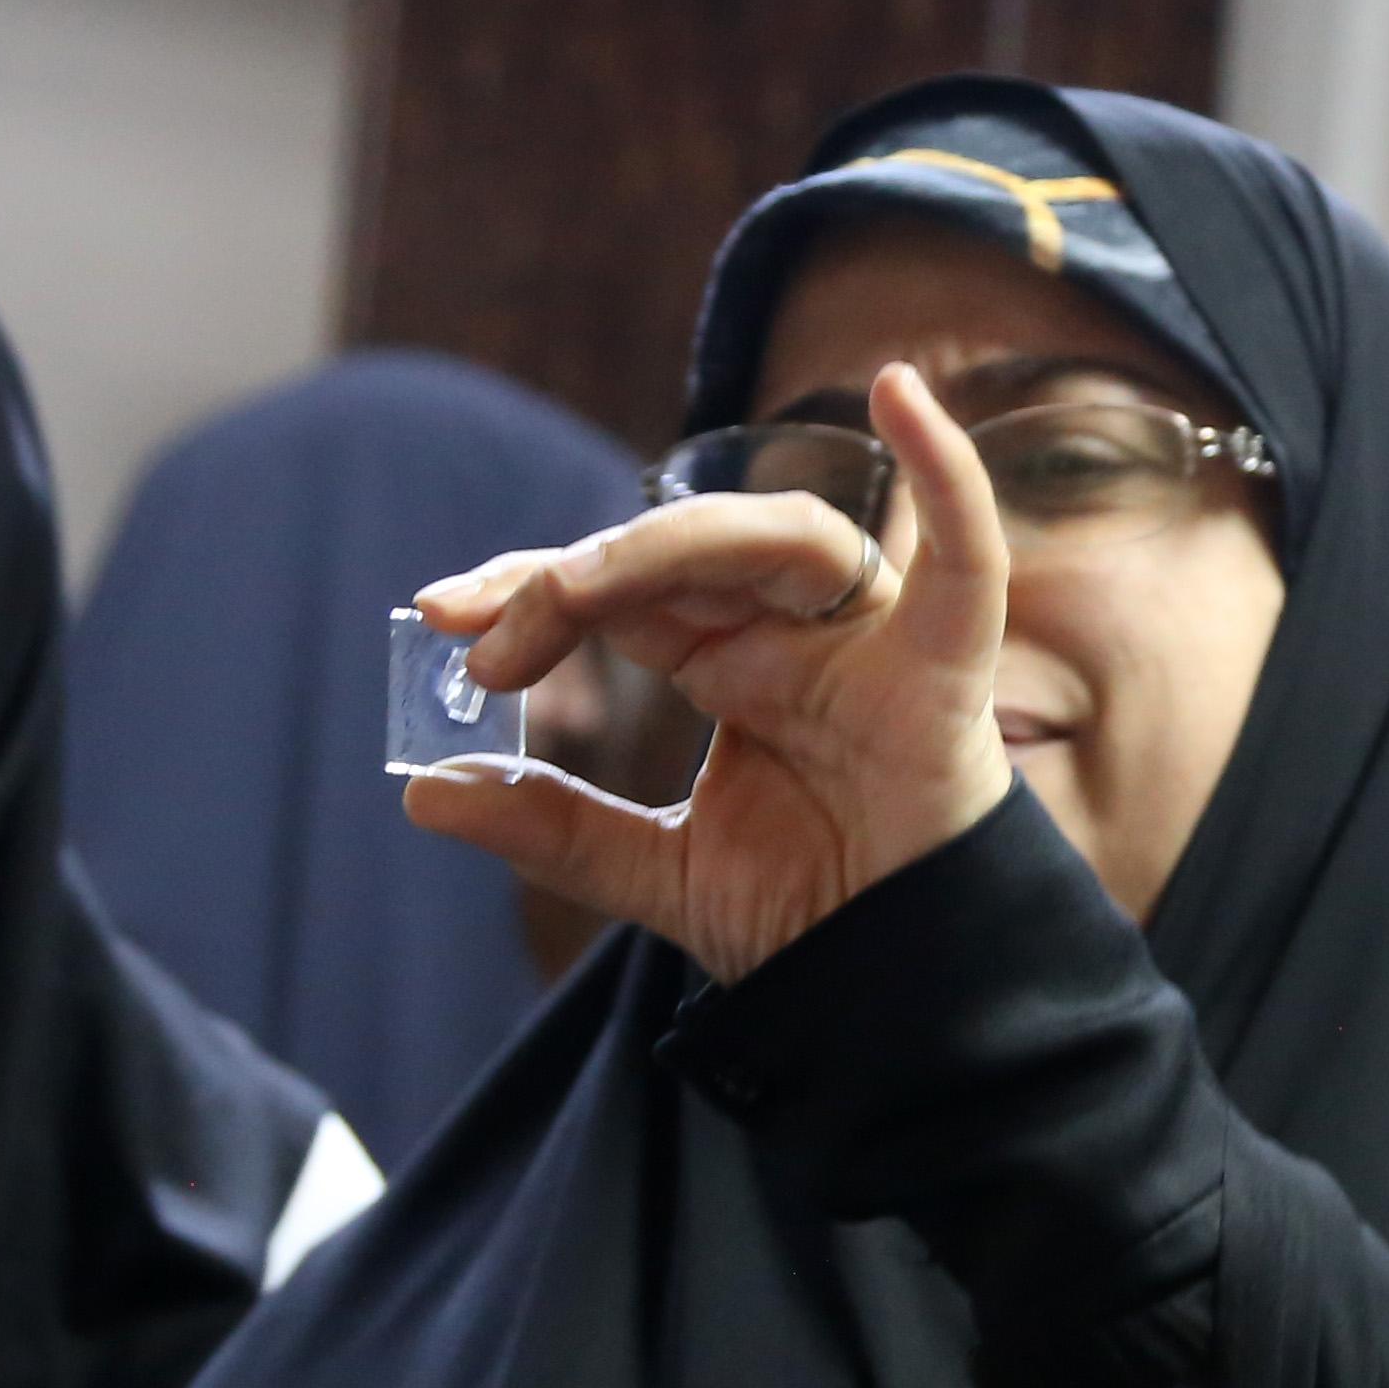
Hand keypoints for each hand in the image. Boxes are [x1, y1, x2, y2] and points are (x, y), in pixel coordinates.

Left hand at [403, 363, 1013, 983]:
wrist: (900, 993)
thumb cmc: (807, 918)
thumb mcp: (656, 875)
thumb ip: (553, 831)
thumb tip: (423, 793)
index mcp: (730, 664)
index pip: (621, 589)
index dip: (531, 589)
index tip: (439, 615)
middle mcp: (797, 633)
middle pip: (685, 552)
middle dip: (574, 576)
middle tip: (479, 629)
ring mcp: (873, 643)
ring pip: (780, 537)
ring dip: (671, 543)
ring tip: (570, 589)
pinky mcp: (946, 674)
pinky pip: (965, 560)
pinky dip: (947, 474)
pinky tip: (898, 394)